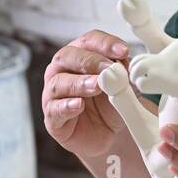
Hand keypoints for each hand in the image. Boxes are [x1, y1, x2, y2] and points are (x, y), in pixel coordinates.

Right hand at [42, 30, 131, 158]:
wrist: (109, 136)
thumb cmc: (111, 104)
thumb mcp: (124, 87)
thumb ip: (125, 74)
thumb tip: (126, 64)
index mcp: (80, 55)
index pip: (89, 41)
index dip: (105, 44)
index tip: (124, 51)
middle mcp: (62, 70)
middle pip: (68, 56)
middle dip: (90, 61)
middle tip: (109, 69)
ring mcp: (53, 93)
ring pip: (58, 82)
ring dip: (79, 83)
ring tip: (96, 86)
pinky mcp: (52, 117)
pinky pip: (54, 109)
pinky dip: (66, 106)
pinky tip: (79, 105)